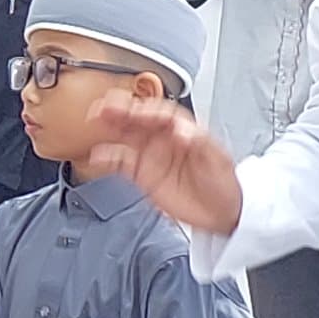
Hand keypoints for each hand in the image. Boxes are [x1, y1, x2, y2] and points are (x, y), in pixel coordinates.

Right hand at [69, 93, 244, 236]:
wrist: (222, 211)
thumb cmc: (223, 182)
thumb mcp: (217, 159)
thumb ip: (199, 142)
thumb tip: (183, 131)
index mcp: (182, 129)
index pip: (161, 113)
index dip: (147, 109)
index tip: (136, 110)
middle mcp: (163, 138)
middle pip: (137, 118)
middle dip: (120, 109)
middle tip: (105, 105)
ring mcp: (151, 155)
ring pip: (125, 135)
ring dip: (109, 126)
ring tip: (95, 119)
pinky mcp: (142, 175)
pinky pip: (121, 163)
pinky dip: (107, 158)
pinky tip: (97, 155)